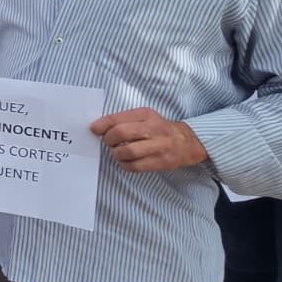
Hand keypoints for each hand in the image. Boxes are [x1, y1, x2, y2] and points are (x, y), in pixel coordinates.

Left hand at [91, 108, 209, 172]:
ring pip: (128, 151)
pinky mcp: (160, 162)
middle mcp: (152, 129)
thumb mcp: (145, 117)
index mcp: (146, 115)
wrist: (187, 142)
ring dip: (116, 154)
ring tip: (117, 152)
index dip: (102, 125)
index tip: (94, 130)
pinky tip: (125, 161)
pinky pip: (135, 166)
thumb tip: (98, 127)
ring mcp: (158, 146)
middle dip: (109, 139)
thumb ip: (124, 120)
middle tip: (108, 142)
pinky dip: (125, 165)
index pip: (118, 118)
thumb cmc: (159, 128)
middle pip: (121, 133)